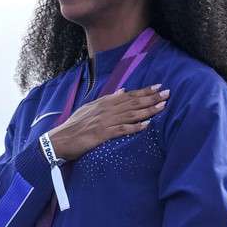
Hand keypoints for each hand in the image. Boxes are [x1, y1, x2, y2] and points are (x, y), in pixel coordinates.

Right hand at [49, 84, 169, 161]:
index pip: (128, 95)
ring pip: (131, 114)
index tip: (158, 87)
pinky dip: (135, 127)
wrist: (59, 140)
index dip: (144, 91)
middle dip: (151, 98)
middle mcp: (105, 110)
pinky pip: (122, 130)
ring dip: (148, 110)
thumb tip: (122, 91)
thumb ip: (107, 100)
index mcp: (103, 103)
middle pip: (132, 102)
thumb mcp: (89, 108)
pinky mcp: (102, 134)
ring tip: (163, 106)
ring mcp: (104, 121)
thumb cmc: (74, 126)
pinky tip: (147, 125)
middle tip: (167, 93)